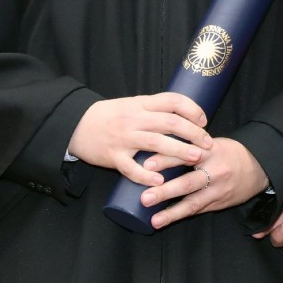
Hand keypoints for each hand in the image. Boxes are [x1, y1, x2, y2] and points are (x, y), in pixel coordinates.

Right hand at [68, 93, 210, 186]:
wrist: (75, 125)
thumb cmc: (108, 116)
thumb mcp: (131, 105)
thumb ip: (152, 109)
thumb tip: (183, 116)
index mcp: (140, 104)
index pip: (172, 101)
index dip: (192, 109)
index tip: (204, 121)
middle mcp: (134, 119)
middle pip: (170, 122)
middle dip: (193, 133)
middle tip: (208, 144)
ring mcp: (123, 138)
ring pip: (156, 143)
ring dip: (179, 151)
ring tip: (196, 158)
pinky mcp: (113, 156)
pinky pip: (131, 168)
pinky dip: (146, 175)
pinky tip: (159, 181)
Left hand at [145, 138, 267, 228]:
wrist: (258, 167)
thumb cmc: (228, 152)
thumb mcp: (211, 143)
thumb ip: (189, 146)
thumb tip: (155, 147)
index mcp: (210, 151)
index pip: (185, 154)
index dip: (165, 159)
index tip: (147, 165)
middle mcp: (214, 172)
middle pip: (188, 182)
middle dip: (165, 191)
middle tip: (145, 198)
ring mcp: (217, 190)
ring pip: (193, 203)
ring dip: (172, 213)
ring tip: (155, 220)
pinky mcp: (218, 204)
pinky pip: (197, 210)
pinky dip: (180, 215)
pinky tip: (165, 221)